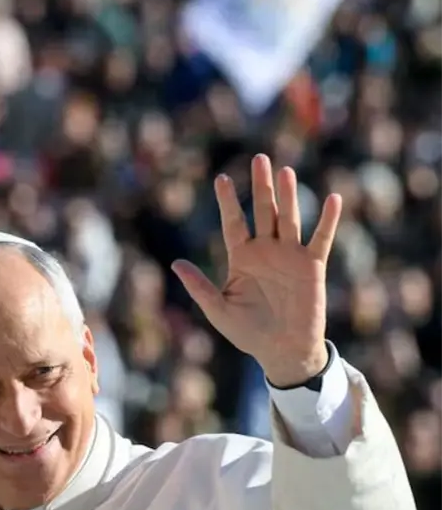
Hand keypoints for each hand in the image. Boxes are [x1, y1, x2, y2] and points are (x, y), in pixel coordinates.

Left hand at [172, 155, 341, 386]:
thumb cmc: (247, 332)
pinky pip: (321, 239)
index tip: (221, 178)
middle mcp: (266, 251)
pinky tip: (332, 198)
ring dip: (288, 196)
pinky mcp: (312, 267)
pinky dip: (327, 220)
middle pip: (263, 212)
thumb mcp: (218, 309)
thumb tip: (176, 263)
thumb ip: (199, 286)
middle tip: (259, 159)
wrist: (281, 350)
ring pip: (289, 219)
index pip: (234, 223)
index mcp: (242, 258)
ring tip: (285, 171)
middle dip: (261, 186)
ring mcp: (290, 256)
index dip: (228, 201)